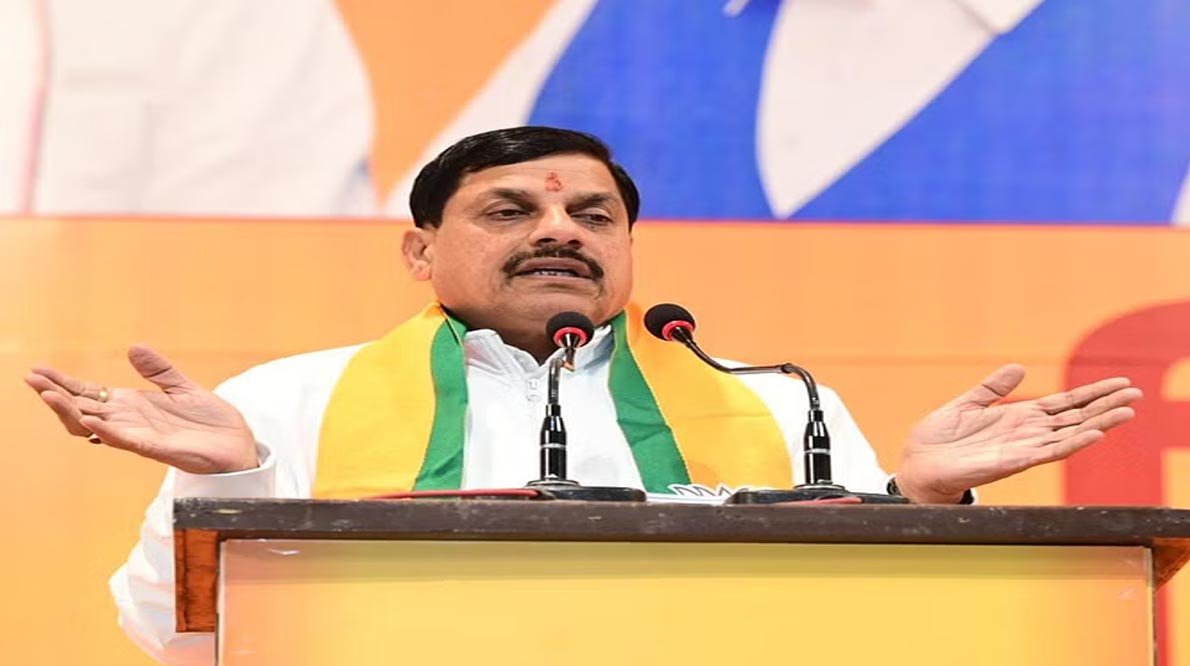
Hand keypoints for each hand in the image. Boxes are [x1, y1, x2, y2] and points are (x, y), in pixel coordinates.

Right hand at [25, 345, 257, 474]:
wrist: (238, 444)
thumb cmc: (210, 421)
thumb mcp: (183, 387)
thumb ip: (158, 370)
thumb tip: (133, 347)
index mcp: (133, 406)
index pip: (89, 394)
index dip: (64, 383)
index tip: (37, 370)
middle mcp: (130, 422)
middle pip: (83, 409)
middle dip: (57, 395)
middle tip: (32, 380)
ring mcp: (141, 436)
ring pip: (96, 426)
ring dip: (72, 412)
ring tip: (50, 396)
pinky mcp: (157, 448)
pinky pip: (126, 441)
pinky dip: (106, 431)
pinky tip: (90, 420)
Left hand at [896, 364, 1140, 503]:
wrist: (917, 465)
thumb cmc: (940, 439)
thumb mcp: (967, 403)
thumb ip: (992, 387)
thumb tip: (1018, 368)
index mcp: (1018, 418)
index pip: (1064, 404)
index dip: (1091, 394)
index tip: (1119, 383)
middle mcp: (1026, 433)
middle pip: (1075, 418)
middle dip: (1105, 406)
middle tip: (1136, 394)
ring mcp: (1021, 448)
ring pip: (1069, 434)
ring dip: (1098, 424)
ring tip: (1126, 412)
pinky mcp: (1011, 462)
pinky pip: (1047, 452)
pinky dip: (1071, 443)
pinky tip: (1092, 435)